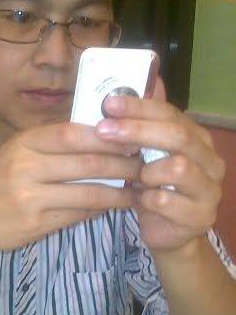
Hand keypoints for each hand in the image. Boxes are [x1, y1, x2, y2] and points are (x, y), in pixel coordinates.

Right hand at [0, 122, 141, 254]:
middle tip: (145, 165)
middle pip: (87, 163)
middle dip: (122, 165)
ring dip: (119, 192)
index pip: (73, 133)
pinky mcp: (36, 223)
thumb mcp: (18, 153)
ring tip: (139, 189)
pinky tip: (115, 206)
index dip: (107, 136)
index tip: (133, 137)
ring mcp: (31, 197)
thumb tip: (101, 136)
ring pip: (88, 193)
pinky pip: (78, 214)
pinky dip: (101, 210)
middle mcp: (26, 167)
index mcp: (24, 143)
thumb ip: (52, 144)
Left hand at [96, 77, 225, 251]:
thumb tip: (146, 80)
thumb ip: (145, 122)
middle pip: (177, 136)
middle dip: (136, 130)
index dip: (139, 107)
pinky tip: (139, 200)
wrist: (168, 234)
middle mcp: (211, 161)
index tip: (109, 103)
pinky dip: (146, 199)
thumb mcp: (146, 154)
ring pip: (177, 167)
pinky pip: (166, 201)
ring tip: (134, 179)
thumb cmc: (154, 188)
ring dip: (146, 172)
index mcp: (198, 139)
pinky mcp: (200, 216)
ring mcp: (209, 190)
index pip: (171, 114)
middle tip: (103, 130)